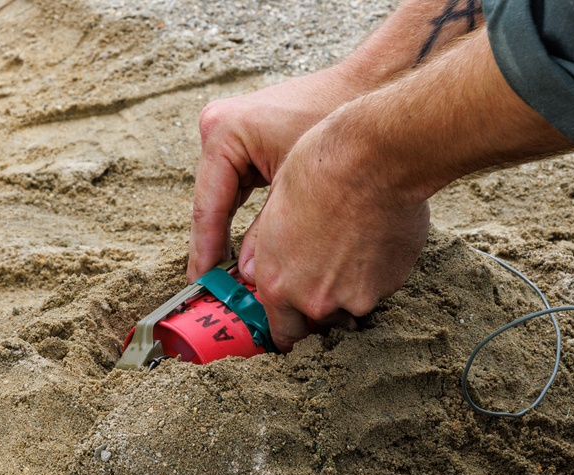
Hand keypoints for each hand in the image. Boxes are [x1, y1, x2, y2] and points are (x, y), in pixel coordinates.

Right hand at [188, 66, 367, 280]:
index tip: (203, 284)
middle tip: (216, 289)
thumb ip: (272, 232)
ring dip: (231, 235)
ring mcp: (231, 133)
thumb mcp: (301, 189)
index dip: (207, 252)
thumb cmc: (338, 127)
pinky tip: (255, 249)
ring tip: (233, 277)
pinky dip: (249, 216)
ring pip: (225, 199)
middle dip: (218, 248)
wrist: (370, 86)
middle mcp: (218, 130)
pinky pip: (240, 188)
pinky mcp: (247, 139)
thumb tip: (251, 278)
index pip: (208, 207)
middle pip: (212, 204)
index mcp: (223, 134)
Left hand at [236, 113, 430, 351]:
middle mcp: (315, 300)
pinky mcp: (390, 283)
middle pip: (318, 322)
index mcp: (278, 284)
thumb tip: (254, 273)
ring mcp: (356, 296)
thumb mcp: (273, 212)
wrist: (370, 159)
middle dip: (320, 305)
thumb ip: (266, 254)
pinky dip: (378, 270)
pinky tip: (376, 235)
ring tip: (353, 243)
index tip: (294, 322)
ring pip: (352, 304)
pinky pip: (381, 285)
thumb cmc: (316, 171)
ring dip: (351, 287)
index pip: (283, 332)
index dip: (289, 327)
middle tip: (326, 272)